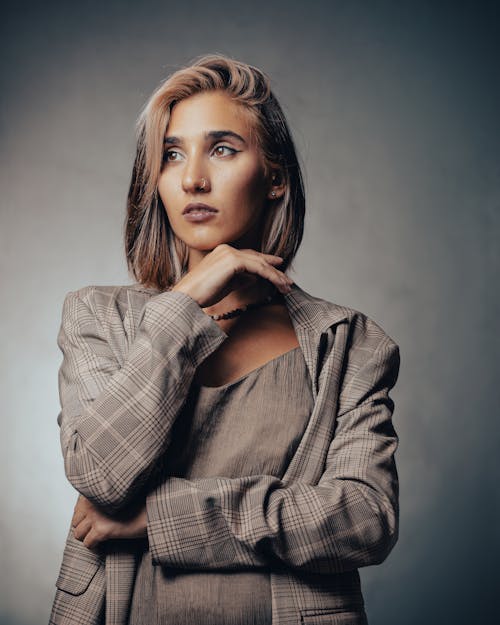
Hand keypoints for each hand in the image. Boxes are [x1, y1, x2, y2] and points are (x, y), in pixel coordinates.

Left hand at [71, 495, 146, 549]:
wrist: (152, 510)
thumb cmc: (140, 502)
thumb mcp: (119, 495)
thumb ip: (104, 498)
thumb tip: (93, 511)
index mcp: (95, 492)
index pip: (78, 508)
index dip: (84, 517)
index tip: (92, 522)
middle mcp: (92, 502)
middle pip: (75, 521)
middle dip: (84, 528)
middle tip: (94, 532)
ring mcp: (96, 516)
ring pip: (78, 534)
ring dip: (87, 538)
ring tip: (98, 539)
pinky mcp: (102, 530)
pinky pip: (88, 544)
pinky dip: (94, 548)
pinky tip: (103, 547)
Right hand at [171, 243, 293, 307]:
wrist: (188, 296)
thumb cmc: (202, 293)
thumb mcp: (226, 285)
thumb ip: (239, 279)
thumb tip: (253, 278)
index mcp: (223, 253)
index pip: (249, 256)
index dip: (265, 262)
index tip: (278, 267)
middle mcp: (227, 249)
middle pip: (257, 258)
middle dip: (274, 269)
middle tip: (287, 279)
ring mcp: (230, 253)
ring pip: (260, 263)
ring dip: (275, 275)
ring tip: (286, 286)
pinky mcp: (233, 261)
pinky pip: (258, 268)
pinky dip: (270, 276)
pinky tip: (278, 284)